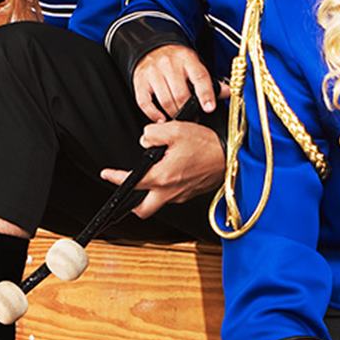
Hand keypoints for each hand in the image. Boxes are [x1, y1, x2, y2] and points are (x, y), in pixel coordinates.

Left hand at [98, 120, 223, 218]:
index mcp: (162, 177)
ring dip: (151, 192)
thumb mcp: (176, 130)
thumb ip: (153, 133)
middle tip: (127, 191)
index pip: (131, 183)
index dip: (115, 178)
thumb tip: (145, 139)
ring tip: (152, 175)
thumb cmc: (207, 145)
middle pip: (143, 209)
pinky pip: (174, 195)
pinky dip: (168, 187)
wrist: (233, 156)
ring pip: (159, 202)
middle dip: (131, 203)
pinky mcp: (192, 194)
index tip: (106, 174)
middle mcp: (170, 191)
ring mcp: (182, 195)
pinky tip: (172, 172)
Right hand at [132, 43, 217, 121]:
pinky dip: (154, 114)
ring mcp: (153, 72)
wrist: (152, 48)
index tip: (209, 108)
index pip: (199, 76)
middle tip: (194, 119)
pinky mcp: (140, 81)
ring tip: (179, 119)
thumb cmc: (176, 61)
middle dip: (189, 111)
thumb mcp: (194, 65)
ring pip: (165, 100)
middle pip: (181, 94)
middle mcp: (169, 64)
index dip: (205, 94)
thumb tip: (229, 92)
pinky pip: (145, 103)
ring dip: (174, 115)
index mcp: (187, 59)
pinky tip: (161, 119)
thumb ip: (210, 81)